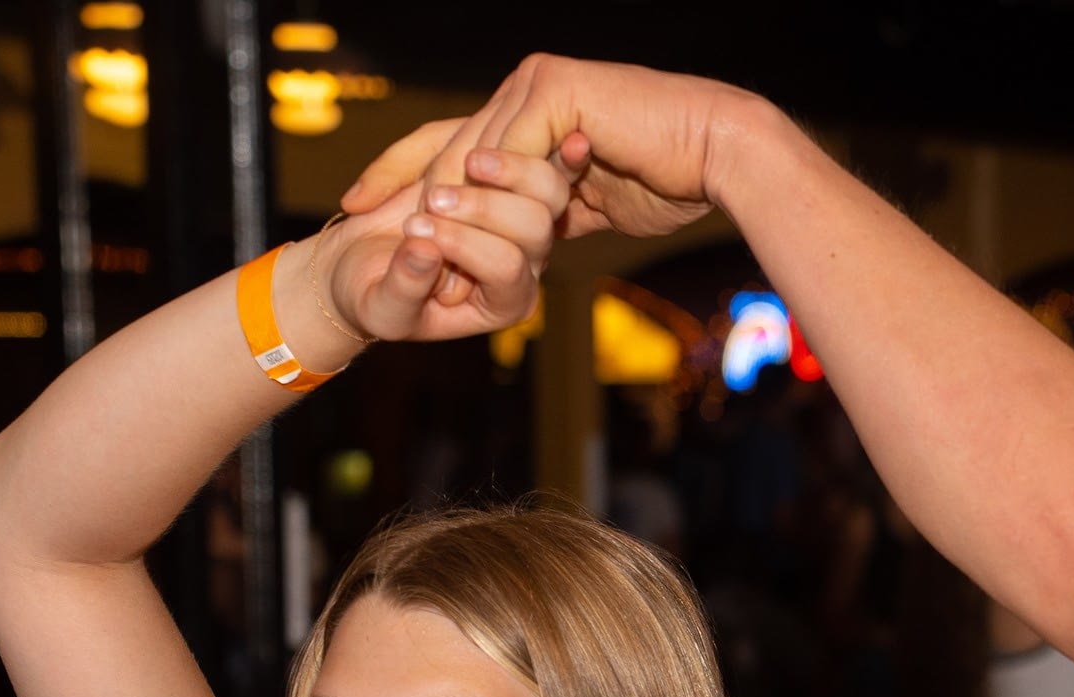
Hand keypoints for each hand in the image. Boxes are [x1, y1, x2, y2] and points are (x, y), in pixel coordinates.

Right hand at [301, 126, 586, 349]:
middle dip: (483, 208)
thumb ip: (404, 288)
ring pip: (545, 188)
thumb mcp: (380, 306)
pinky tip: (532, 131)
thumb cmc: (372, 293)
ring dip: (505, 170)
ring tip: (463, 161)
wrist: (361, 259)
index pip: (507, 267)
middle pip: (536, 226)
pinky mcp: (507, 179)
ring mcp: (523, 220)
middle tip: (431, 199)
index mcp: (506, 301)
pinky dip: (524, 141)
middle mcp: (526, 262)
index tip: (415, 229)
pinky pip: (531, 154)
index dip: (464, 245)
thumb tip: (426, 252)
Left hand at [350, 56, 742, 244]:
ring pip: (473, 147)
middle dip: (404, 185)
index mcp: (534, 107)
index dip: (404, 173)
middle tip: (359, 221)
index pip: (456, 140)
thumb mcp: (592, 198)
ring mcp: (540, 84)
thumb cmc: (668, 179)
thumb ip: (553, 204)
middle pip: (449, 139)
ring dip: (442, 195)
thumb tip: (531, 236)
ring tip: (408, 230)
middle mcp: (529, 88)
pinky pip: (506, 148)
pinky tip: (453, 212)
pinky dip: (481, 186)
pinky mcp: (557, 91)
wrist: (714, 154)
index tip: (361, 205)